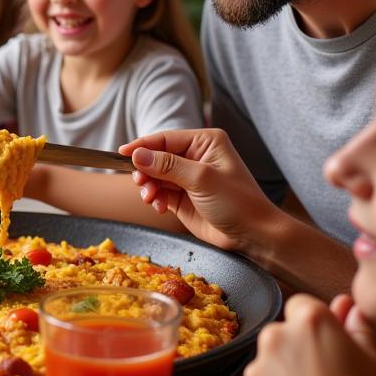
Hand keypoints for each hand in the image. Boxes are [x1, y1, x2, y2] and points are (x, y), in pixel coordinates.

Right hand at [119, 128, 279, 252]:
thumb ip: (167, 166)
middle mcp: (195, 156)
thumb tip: (137, 155)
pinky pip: (159, 192)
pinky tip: (159, 207)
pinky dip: (154, 198)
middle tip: (140, 182)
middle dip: (145, 170)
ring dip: (148, 186)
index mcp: (205, 142)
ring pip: (154, 175)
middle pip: (156, 156)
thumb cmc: (237, 202)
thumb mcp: (201, 179)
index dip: (142, 146)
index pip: (165, 138)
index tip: (121, 154)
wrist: (253, 236)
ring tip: (151, 198)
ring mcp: (188, 177)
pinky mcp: (182, 197)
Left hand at [237, 293, 375, 375]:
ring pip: (267, 365)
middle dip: (295, 351)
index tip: (325, 344)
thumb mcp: (372, 358)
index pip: (301, 306)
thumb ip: (357, 327)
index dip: (314, 326)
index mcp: (308, 321)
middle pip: (280, 335)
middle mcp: (275, 337)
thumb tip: (348, 309)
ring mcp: (256, 368)